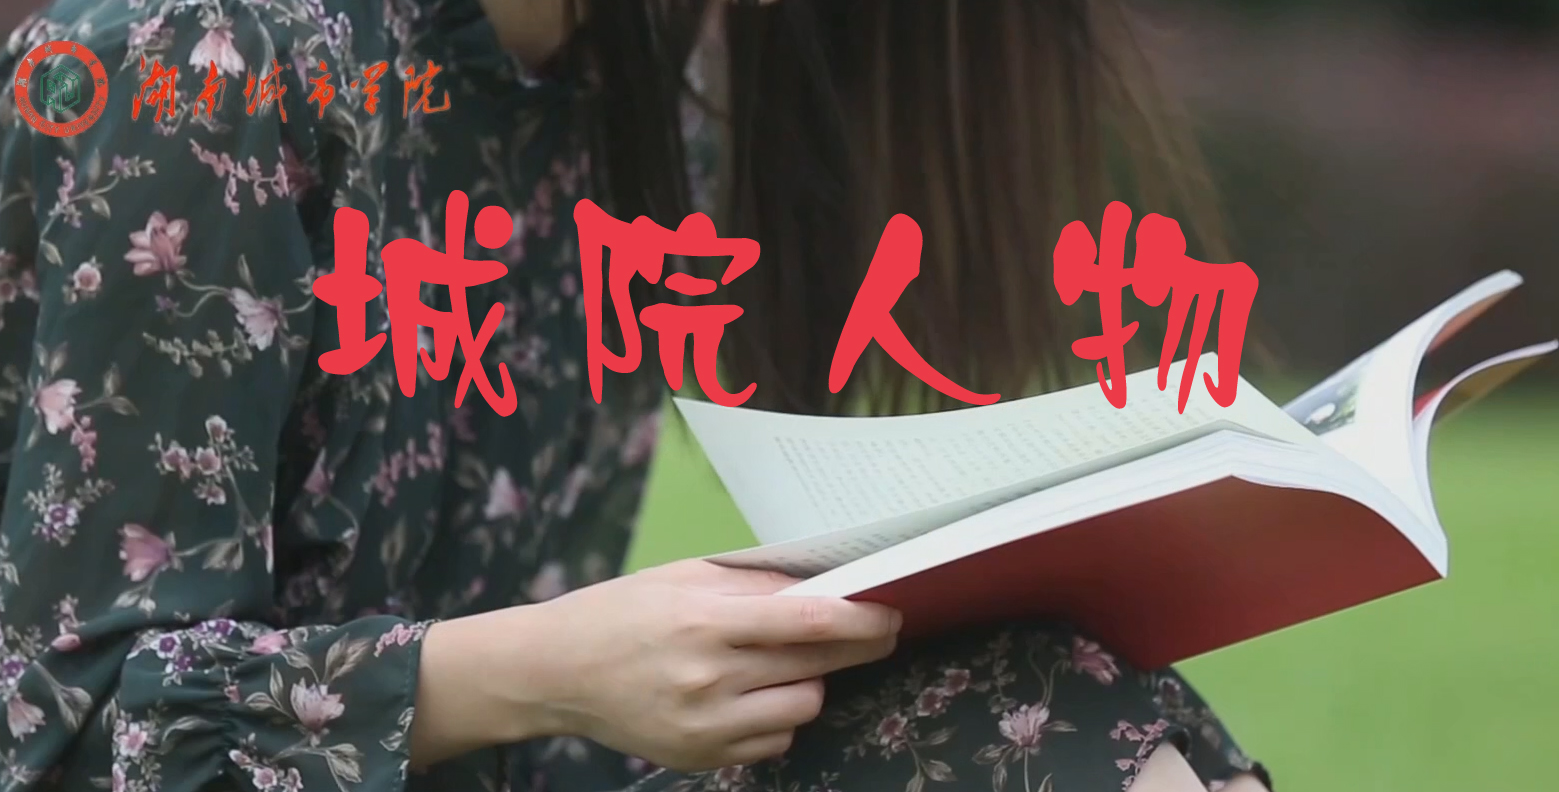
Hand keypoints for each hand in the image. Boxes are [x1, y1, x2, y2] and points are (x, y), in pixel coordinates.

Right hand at [527, 559, 900, 771]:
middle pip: (815, 666)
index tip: (891, 613)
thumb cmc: (620, 612)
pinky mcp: (700, 758)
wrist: (555, 673)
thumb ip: (754, 585)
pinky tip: (751, 696)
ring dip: (808, 683)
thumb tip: (822, 588)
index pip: (807, 622)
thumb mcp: (683, 577)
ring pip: (803, 708)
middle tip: (876, 632)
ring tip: (782, 664)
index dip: (860, 619)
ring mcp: (705, 726)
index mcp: (705, 622)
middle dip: (855, 647)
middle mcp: (709, 678)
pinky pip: (774, 743)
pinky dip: (777, 719)